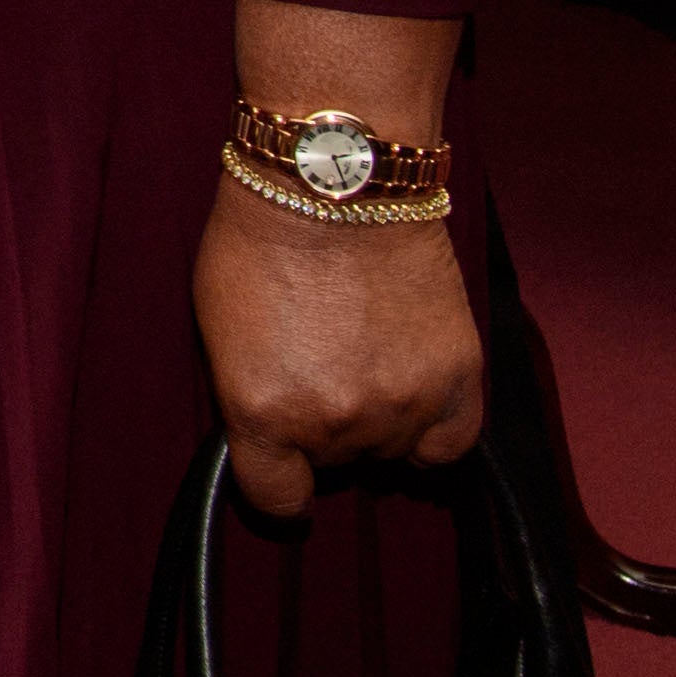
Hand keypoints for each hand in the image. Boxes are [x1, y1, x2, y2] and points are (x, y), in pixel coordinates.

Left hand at [194, 176, 480, 515]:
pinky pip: (451, 444)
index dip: (278, 483)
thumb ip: (249, 397)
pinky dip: (434, 430)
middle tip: (319, 365)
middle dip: (324, 427)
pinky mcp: (456, 378)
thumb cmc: (262, 236)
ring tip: (363, 353)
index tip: (283, 471)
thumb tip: (272, 436)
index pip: (274, 497)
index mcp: (263, 411)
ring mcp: (400, 403)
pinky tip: (413, 393)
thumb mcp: (219, 325)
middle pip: (336, 463)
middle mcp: (334, 421)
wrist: (331, 179)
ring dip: (379, 419)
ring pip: (392, 452)